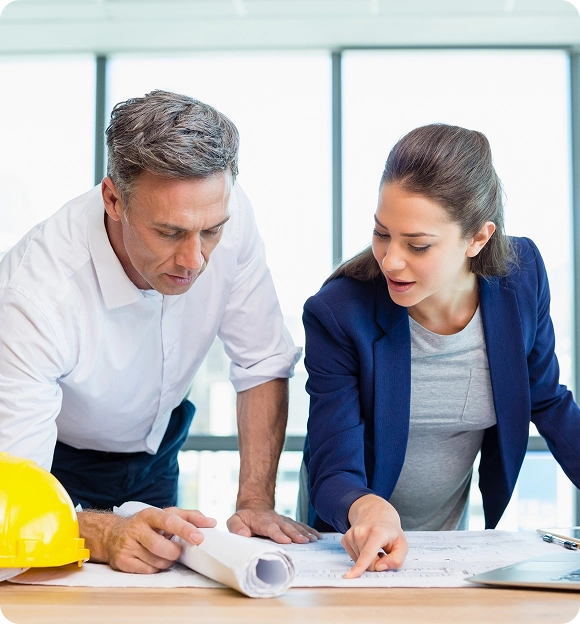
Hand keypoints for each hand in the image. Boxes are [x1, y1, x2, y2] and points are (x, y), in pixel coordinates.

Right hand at [79, 506, 215, 573]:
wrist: (112, 534)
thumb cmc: (148, 525)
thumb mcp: (166, 515)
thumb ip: (190, 517)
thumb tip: (212, 522)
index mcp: (149, 514)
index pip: (170, 520)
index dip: (186, 529)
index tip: (200, 538)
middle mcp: (136, 528)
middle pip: (161, 546)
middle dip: (175, 552)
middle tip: (178, 550)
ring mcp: (127, 545)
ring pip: (156, 562)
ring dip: (167, 562)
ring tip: (165, 554)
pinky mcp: (122, 561)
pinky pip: (147, 571)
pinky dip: (155, 568)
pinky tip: (152, 560)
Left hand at [227, 507, 320, 543]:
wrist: (255, 506)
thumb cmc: (245, 518)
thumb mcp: (234, 520)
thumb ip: (236, 527)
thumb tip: (243, 535)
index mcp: (262, 521)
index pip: (270, 527)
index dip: (278, 534)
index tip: (286, 540)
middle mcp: (275, 520)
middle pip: (287, 527)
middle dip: (296, 534)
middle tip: (304, 541)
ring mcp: (284, 521)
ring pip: (296, 526)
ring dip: (305, 533)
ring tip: (314, 540)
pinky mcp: (289, 523)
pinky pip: (301, 526)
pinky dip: (309, 531)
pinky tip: (317, 536)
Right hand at [342, 494, 407, 578]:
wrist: (376, 513)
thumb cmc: (390, 532)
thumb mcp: (402, 545)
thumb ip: (396, 559)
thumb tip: (379, 567)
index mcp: (377, 532)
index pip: (368, 553)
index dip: (360, 566)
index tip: (350, 576)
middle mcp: (361, 532)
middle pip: (367, 562)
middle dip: (376, 564)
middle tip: (382, 553)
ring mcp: (351, 534)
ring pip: (359, 561)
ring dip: (368, 559)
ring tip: (374, 547)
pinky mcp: (345, 538)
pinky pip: (353, 557)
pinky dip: (360, 556)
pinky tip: (365, 546)